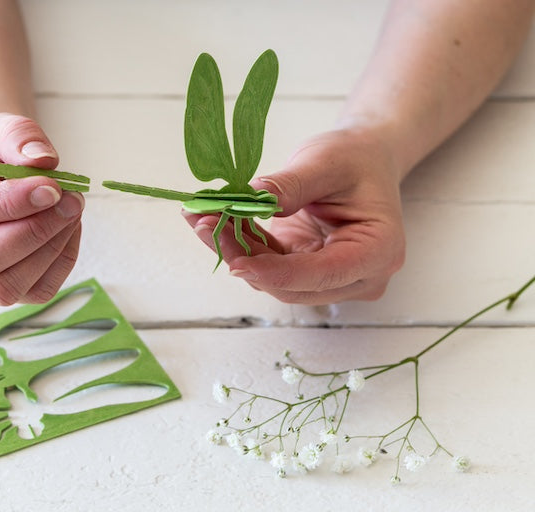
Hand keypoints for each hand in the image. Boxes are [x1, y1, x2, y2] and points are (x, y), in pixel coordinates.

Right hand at [0, 113, 83, 305]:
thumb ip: (17, 136)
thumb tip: (43, 161)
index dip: (10, 202)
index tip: (52, 187)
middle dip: (33, 231)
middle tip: (71, 201)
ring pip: (4, 287)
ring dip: (50, 250)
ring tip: (72, 210)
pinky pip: (32, 293)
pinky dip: (60, 262)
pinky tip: (67, 229)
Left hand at [184, 127, 405, 303]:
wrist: (363, 159)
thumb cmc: (356, 159)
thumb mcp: (326, 162)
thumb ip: (291, 185)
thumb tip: (250, 199)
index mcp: (378, 251)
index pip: (323, 275)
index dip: (276, 273)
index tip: (235, 262)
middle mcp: (357, 276)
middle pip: (291, 284)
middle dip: (243, 257)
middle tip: (204, 223)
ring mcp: (330, 278)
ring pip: (272, 279)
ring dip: (234, 250)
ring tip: (202, 216)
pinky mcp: (303, 270)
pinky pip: (266, 264)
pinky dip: (239, 244)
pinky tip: (212, 220)